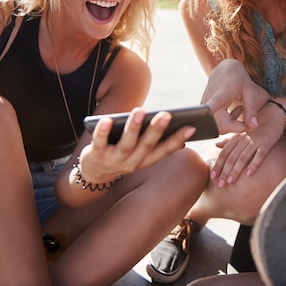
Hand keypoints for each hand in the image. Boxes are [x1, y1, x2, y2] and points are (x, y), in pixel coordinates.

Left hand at [79, 107, 195, 181]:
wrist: (93, 175)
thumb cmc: (123, 155)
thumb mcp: (141, 153)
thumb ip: (157, 144)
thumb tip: (184, 136)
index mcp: (146, 160)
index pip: (164, 150)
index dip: (178, 139)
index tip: (191, 127)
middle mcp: (132, 162)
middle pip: (146, 145)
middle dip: (157, 130)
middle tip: (166, 114)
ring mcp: (114, 160)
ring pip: (126, 144)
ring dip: (133, 128)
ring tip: (140, 110)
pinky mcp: (95, 156)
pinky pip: (99, 143)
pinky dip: (103, 132)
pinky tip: (107, 120)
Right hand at [201, 59, 269, 132]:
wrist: (225, 68)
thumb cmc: (238, 77)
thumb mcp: (248, 90)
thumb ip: (250, 109)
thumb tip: (253, 127)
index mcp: (219, 95)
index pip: (209, 110)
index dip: (210, 121)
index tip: (220, 126)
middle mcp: (208, 102)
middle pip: (218, 126)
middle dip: (234, 127)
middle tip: (247, 119)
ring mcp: (205, 107)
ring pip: (217, 126)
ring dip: (231, 124)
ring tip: (240, 110)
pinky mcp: (206, 110)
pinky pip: (216, 122)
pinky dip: (227, 121)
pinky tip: (233, 112)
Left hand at [210, 102, 285, 185]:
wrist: (275, 113)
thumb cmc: (257, 124)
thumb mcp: (242, 131)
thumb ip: (230, 139)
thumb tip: (216, 145)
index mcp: (237, 137)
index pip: (224, 153)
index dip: (218, 165)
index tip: (212, 177)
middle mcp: (244, 139)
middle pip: (232, 157)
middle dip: (224, 171)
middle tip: (220, 184)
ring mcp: (255, 141)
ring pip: (243, 157)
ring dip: (236, 170)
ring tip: (230, 181)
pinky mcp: (267, 143)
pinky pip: (259, 155)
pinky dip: (254, 164)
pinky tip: (249, 174)